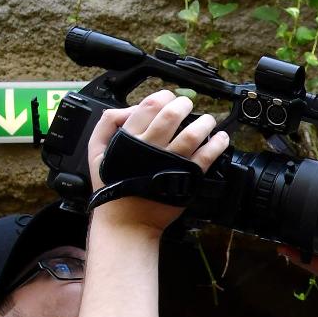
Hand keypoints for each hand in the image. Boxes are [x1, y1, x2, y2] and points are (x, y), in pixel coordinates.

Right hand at [88, 90, 229, 233]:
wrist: (127, 219)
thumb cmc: (113, 184)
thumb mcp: (96, 150)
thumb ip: (108, 123)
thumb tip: (130, 108)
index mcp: (129, 138)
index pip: (150, 105)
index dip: (164, 97)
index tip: (170, 98)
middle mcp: (150, 148)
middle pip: (172, 115)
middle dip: (184, 105)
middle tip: (189, 106)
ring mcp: (170, 162)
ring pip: (191, 134)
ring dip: (204, 122)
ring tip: (208, 120)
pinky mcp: (186, 177)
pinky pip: (205, 156)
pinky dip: (216, 145)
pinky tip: (221, 139)